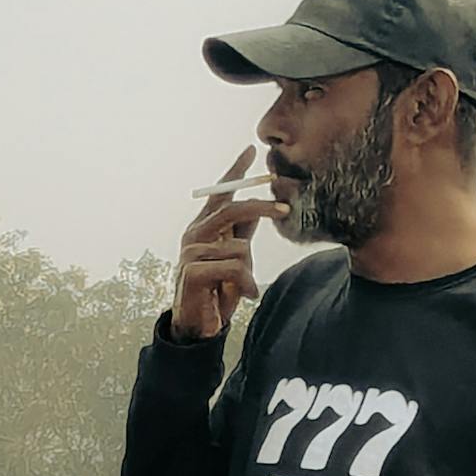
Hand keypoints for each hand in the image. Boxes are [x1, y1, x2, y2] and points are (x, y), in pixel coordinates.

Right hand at [172, 144, 286, 341]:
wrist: (198, 325)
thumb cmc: (217, 291)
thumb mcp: (236, 258)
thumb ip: (243, 233)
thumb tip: (259, 208)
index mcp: (203, 228)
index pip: (219, 193)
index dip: (234, 171)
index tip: (251, 150)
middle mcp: (193, 234)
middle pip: (231, 208)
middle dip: (261, 206)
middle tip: (286, 208)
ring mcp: (190, 252)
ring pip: (237, 246)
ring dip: (249, 269)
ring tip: (246, 287)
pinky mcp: (192, 272)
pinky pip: (232, 267)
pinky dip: (246, 282)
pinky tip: (245, 295)